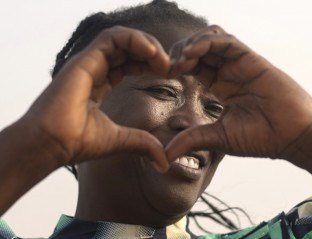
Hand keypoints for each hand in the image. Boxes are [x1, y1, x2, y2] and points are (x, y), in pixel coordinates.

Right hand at [24, 26, 169, 171]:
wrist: (51, 145)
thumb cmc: (76, 143)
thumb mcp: (120, 141)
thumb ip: (143, 144)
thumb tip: (163, 163)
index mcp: (99, 83)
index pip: (127, 63)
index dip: (149, 64)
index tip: (168, 75)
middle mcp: (93, 69)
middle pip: (126, 48)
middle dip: (152, 53)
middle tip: (170, 66)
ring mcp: (88, 63)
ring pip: (121, 38)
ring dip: (147, 44)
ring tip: (163, 61)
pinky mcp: (84, 60)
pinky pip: (112, 38)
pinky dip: (135, 40)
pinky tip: (152, 54)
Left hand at [166, 25, 311, 165]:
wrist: (293, 136)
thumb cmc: (261, 138)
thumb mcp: (219, 137)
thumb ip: (192, 139)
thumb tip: (165, 154)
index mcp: (221, 87)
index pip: (194, 66)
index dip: (176, 67)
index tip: (162, 76)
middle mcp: (229, 72)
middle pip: (199, 49)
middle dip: (179, 52)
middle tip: (169, 67)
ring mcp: (241, 65)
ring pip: (211, 39)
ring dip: (191, 44)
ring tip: (181, 61)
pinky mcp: (252, 59)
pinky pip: (227, 42)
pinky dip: (208, 42)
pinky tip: (193, 53)